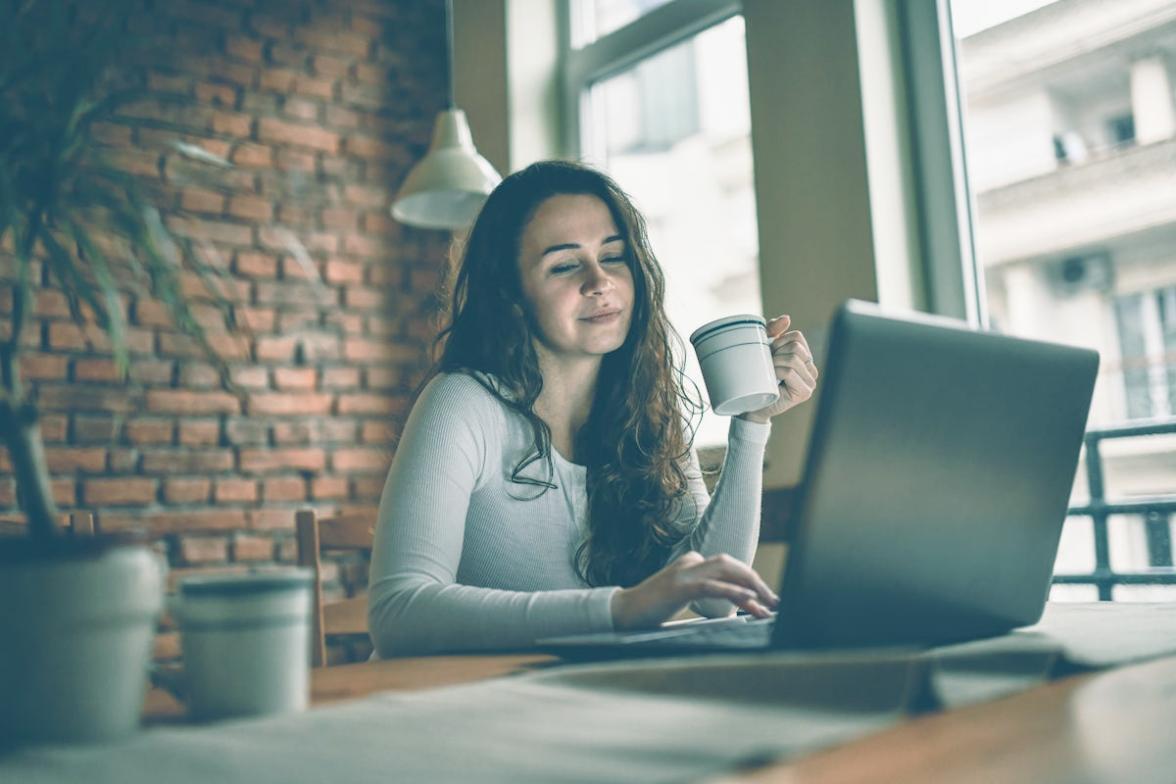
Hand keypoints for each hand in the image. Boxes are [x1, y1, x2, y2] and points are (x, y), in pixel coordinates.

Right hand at [610, 551, 778, 630]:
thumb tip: (739, 603)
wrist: (623, 612)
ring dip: (751, 587)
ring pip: (726, 571)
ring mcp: (684, 572)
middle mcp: (690, 562)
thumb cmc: (653, 609)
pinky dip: (733, 593)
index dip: (751, 581)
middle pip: (731, 565)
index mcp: (691, 562)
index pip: (729, 567)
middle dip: (757, 582)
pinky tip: (749, 602)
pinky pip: (712, 586)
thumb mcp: (683, 597)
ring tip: (768, 604)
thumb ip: (705, 593)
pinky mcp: (679, 587)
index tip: (767, 599)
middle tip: (775, 602)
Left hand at [739, 314, 817, 423]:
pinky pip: (789, 372)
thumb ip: (773, 331)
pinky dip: (777, 372)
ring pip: (793, 359)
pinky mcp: (805, 392)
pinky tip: (773, 381)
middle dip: (777, 353)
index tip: (770, 354)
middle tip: (768, 367)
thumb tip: (787, 318)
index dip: (779, 341)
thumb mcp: (763, 348)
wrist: (751, 405)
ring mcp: (811, 382)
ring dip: (775, 364)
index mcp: (805, 357)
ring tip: (770, 374)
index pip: (797, 336)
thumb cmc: (757, 377)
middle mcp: (812, 369)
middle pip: (796, 347)